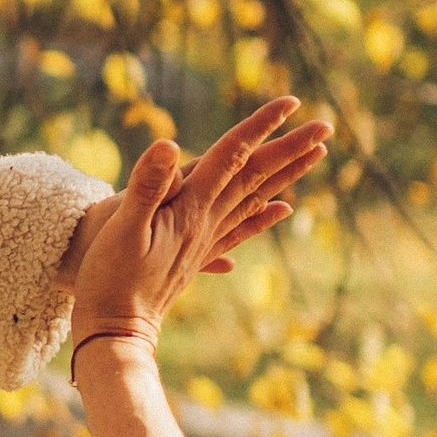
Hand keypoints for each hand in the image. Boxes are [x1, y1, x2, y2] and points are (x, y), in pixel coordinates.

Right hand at [66, 98, 330, 356]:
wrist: (116, 333)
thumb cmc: (111, 281)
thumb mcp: (122, 227)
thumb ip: (148, 186)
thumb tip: (169, 144)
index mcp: (192, 209)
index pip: (233, 156)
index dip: (261, 126)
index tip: (291, 103)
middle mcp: (207, 223)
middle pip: (255, 177)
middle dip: (290, 148)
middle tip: (325, 126)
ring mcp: (205, 241)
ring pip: (255, 199)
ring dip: (286, 175)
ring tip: (316, 156)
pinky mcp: (197, 256)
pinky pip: (241, 229)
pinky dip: (264, 215)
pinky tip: (282, 208)